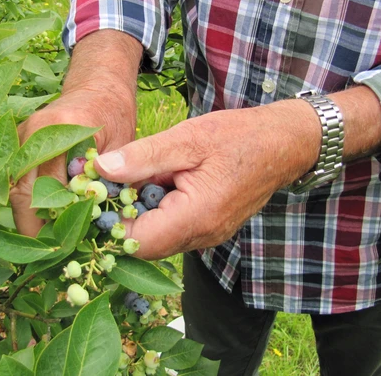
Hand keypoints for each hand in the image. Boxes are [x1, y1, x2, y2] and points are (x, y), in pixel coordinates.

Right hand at [10, 30, 141, 236]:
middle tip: (51, 257)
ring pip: (15, 190)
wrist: (98, 86)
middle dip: (34, 229)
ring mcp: (21, 137)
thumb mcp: (121, 144)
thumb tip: (97, 222)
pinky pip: (18, 180)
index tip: (63, 249)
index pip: (47, 187)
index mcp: (60, 129)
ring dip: (28, 219)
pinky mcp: (20, 144)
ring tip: (46, 248)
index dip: (53, 222)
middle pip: (22, 193)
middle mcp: (33, 133)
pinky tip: (44, 224)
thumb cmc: (114, 115)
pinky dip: (29, 204)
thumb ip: (106, 177)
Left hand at [94, 100, 321, 258]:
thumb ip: (142, 157)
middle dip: (122, 215)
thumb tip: (100, 169)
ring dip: (139, 211)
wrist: (283, 145)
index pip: (136, 241)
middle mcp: (202, 236)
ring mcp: (207, 236)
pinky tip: (158, 181)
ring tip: (135, 175)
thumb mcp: (187, 138)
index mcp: (196, 216)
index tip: (96, 192)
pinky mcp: (209, 229)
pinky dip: (157, 209)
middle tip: (110, 180)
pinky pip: (173, 229)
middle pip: (144, 243)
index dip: (110, 221)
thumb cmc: (238, 137)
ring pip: (157, 237)